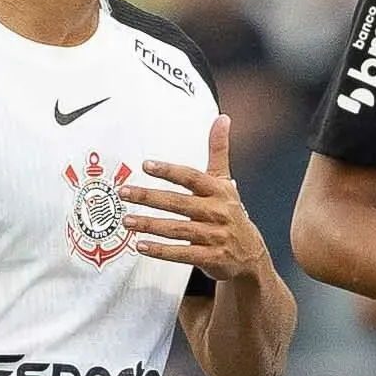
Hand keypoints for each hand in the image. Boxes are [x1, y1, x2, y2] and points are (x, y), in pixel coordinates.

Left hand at [116, 119, 273, 288]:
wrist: (250, 254)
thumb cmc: (229, 212)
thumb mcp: (225, 181)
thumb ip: (218, 150)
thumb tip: (222, 118)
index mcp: (219, 190)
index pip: (191, 177)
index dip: (169, 171)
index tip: (146, 165)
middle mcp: (218, 212)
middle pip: (179, 203)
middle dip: (149, 197)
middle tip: (124, 193)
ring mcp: (215, 236)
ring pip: (177, 229)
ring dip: (150, 225)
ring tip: (126, 221)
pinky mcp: (211, 258)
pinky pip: (182, 254)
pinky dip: (161, 251)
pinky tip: (141, 246)